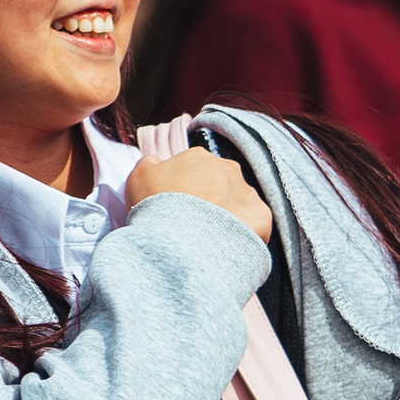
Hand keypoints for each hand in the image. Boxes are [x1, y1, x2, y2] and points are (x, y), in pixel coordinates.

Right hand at [126, 135, 272, 245]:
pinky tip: (229, 243)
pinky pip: (256, 223)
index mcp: (198, 157)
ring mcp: (246, 191)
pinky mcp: (261, 215)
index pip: (196, 169)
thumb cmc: (156, 206)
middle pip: (221, 184)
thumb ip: (151, 164)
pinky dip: (246, 232)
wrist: (181, 239)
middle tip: (195, 222)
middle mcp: (227, 169)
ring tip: (211, 236)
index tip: (179, 205)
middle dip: (211, 200)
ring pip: (239, 203)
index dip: (187, 188)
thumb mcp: (139, 177)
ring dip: (229, 216)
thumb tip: (158, 162)